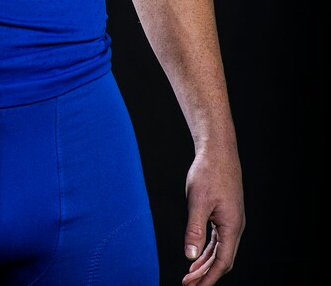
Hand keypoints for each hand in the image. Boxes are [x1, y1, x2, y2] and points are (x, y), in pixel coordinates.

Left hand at [181, 148, 244, 284]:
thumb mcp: (198, 202)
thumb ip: (194, 230)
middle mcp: (235, 226)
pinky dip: (208, 249)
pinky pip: (218, 238)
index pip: (223, 262)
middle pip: (222, 259)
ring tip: (190, 275)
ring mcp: (231, 219)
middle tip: (188, 285)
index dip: (209, 277)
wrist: (218, 150)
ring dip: (206, 263)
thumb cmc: (208, 172)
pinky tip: (197, 254)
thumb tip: (189, 256)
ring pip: (220, 250)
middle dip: (206, 274)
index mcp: (232, 226)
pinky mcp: (225, 213)